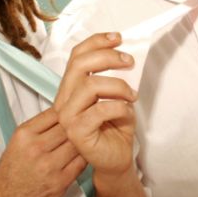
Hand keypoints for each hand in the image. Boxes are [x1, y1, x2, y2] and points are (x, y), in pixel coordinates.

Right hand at [0, 108, 87, 196]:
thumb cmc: (13, 169)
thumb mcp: (19, 141)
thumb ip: (40, 126)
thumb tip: (64, 110)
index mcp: (25, 134)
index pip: (56, 113)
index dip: (67, 113)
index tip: (72, 115)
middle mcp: (35, 148)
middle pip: (69, 127)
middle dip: (76, 126)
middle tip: (82, 128)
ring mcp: (49, 166)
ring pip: (77, 143)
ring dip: (82, 142)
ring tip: (83, 142)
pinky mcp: (60, 181)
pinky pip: (81, 162)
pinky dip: (84, 158)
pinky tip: (81, 156)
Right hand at [54, 32, 138, 177]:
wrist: (115, 159)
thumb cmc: (115, 126)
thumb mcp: (116, 94)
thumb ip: (113, 75)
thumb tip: (124, 53)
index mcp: (71, 88)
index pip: (76, 56)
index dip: (96, 42)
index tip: (118, 38)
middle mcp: (64, 100)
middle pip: (80, 65)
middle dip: (108, 57)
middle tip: (130, 61)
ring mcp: (68, 117)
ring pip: (90, 85)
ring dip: (118, 85)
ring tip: (132, 95)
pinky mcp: (77, 132)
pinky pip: (101, 109)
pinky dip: (120, 106)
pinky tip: (127, 111)